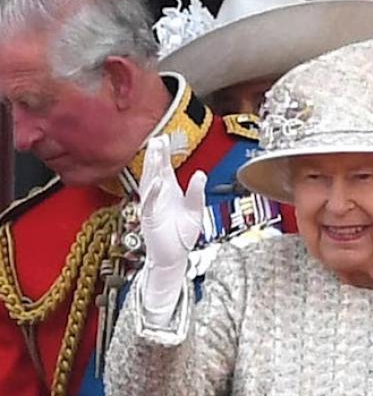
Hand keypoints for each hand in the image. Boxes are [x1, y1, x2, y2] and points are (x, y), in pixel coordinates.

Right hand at [138, 135, 205, 271]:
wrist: (174, 256)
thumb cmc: (182, 234)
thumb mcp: (195, 211)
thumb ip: (197, 193)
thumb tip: (200, 174)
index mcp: (169, 192)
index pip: (165, 169)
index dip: (164, 154)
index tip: (164, 138)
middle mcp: (158, 196)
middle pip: (155, 172)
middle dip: (156, 156)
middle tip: (157, 139)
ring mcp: (152, 207)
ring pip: (149, 184)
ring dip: (152, 169)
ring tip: (155, 153)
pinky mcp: (149, 219)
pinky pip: (149, 204)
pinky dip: (153, 193)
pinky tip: (157, 182)